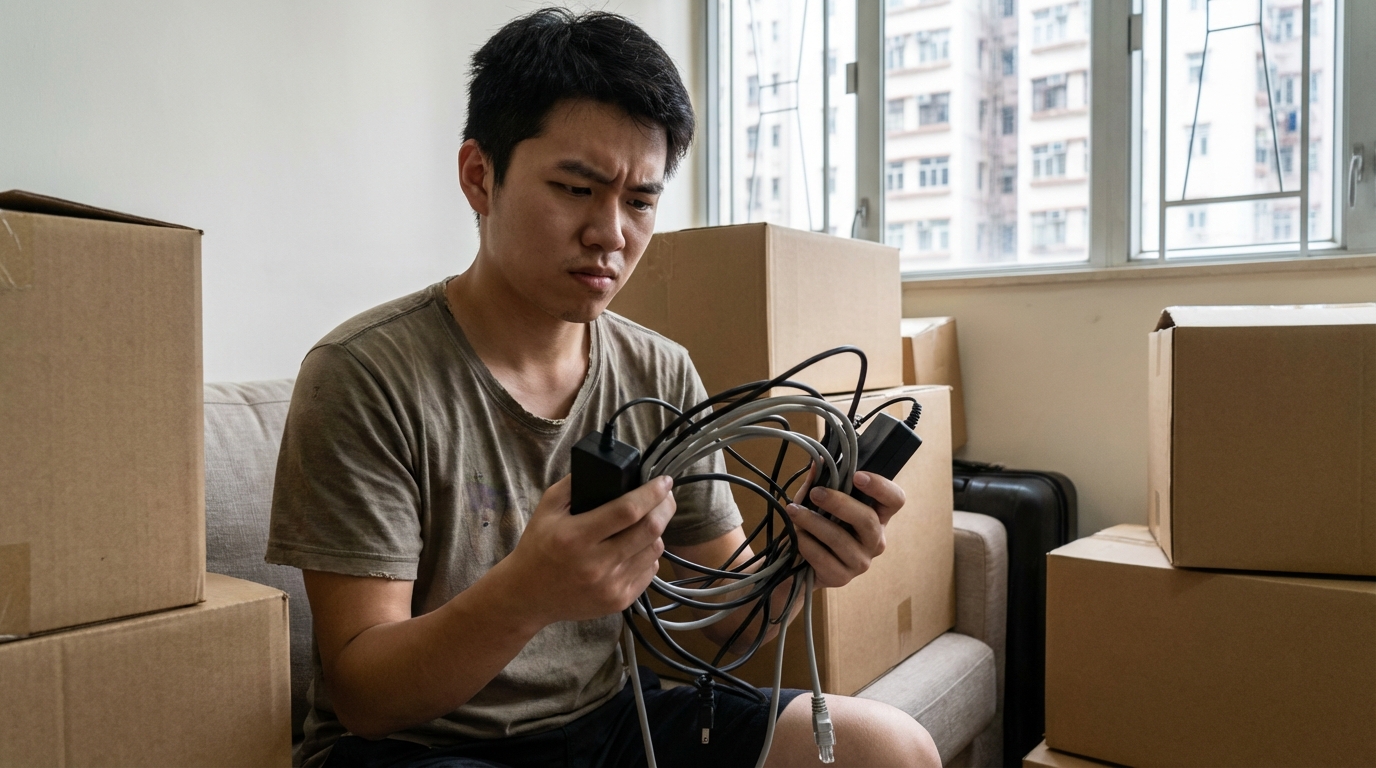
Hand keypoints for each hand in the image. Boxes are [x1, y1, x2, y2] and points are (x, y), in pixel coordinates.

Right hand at [501, 474, 675, 626]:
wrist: (528, 597)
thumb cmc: (538, 548)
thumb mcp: (547, 509)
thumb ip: (574, 484)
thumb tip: (607, 466)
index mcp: (576, 537)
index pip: (627, 510)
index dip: (652, 493)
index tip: (663, 481)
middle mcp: (596, 564)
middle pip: (649, 530)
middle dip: (665, 507)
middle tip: (666, 496)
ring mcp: (611, 586)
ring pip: (654, 550)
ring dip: (657, 531)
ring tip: (647, 521)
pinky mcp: (619, 600)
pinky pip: (650, 570)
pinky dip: (648, 554)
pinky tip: (636, 547)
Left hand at [784, 470, 904, 588]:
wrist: (796, 564)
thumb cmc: (813, 527)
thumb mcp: (814, 502)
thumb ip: (817, 483)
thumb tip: (817, 461)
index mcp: (877, 516)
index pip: (895, 500)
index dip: (881, 487)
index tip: (857, 476)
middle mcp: (875, 541)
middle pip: (868, 520)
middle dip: (839, 503)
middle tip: (815, 493)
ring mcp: (861, 562)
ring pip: (841, 539)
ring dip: (814, 522)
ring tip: (794, 511)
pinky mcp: (842, 578)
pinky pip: (824, 558)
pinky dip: (807, 544)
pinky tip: (796, 536)